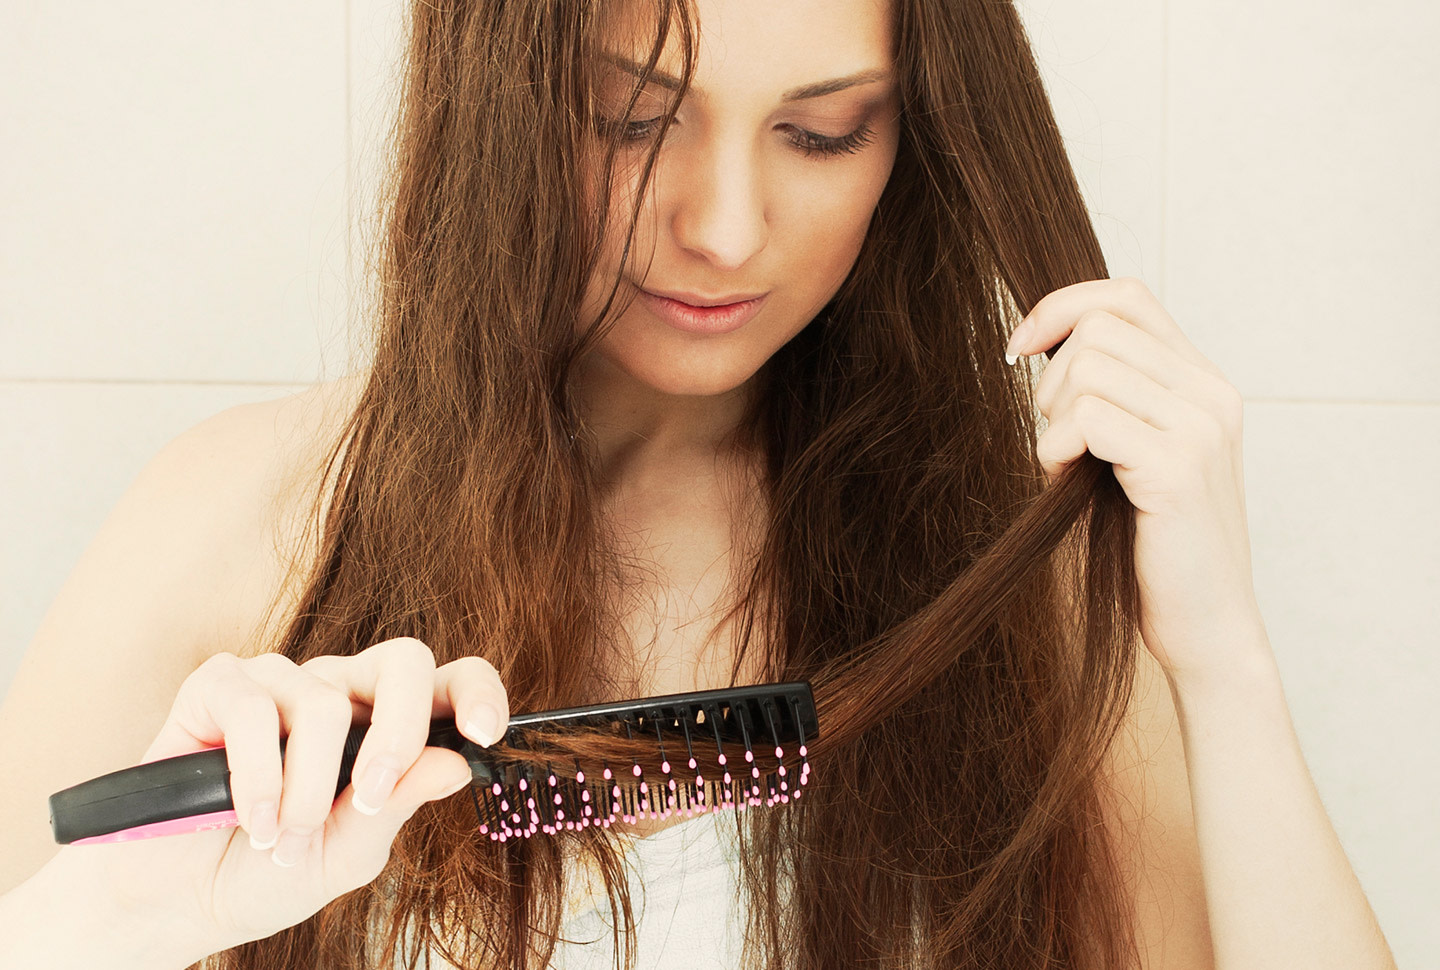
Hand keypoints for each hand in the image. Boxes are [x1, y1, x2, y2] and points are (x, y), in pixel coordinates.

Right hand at [64, 637, 508, 957]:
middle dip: (399, 731)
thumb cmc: (268, 872)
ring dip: (304, 790)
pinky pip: (254, 709)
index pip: (450, 681)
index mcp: (384, 725)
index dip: (479, 692)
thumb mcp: (347, 854)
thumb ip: (397, 806)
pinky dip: (254, 775)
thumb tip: (455, 763)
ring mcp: (281, 681)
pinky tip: (246, 817)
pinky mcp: (219, 685)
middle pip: (404, 660)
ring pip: (324, 703)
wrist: (180, 900)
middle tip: (366, 799)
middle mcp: (340, 691)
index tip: (485, 736)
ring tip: (278, 838)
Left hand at [1008, 277, 1268, 682]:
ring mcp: (1201, 428)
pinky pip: (1089, 419)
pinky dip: (1056, 450)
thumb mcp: (1128, 454)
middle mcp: (1211, 394)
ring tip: (1066, 468)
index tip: (1019, 351)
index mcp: (1202, 382)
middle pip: (1099, 326)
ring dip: (1053, 419)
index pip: (1126, 296)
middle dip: (1051, 381)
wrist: (1205, 628)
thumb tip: (1036, 346)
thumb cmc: (1150, 546)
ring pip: (1090, 365)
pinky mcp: (1178, 469)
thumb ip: (1107, 398)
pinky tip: (1065, 485)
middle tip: (1056, 443)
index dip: (1060, 309)